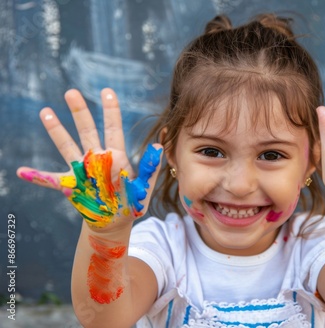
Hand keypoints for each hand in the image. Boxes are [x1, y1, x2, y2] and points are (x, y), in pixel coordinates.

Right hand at [17, 89, 161, 231]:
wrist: (115, 221)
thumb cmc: (131, 202)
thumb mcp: (144, 188)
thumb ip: (151, 168)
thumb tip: (158, 146)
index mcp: (116, 156)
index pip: (113, 128)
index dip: (110, 110)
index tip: (106, 91)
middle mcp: (97, 158)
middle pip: (87, 131)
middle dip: (80, 112)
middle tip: (71, 92)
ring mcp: (82, 170)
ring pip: (67, 146)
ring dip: (56, 130)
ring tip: (45, 111)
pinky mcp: (71, 186)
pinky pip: (51, 180)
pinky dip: (37, 177)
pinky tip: (21, 171)